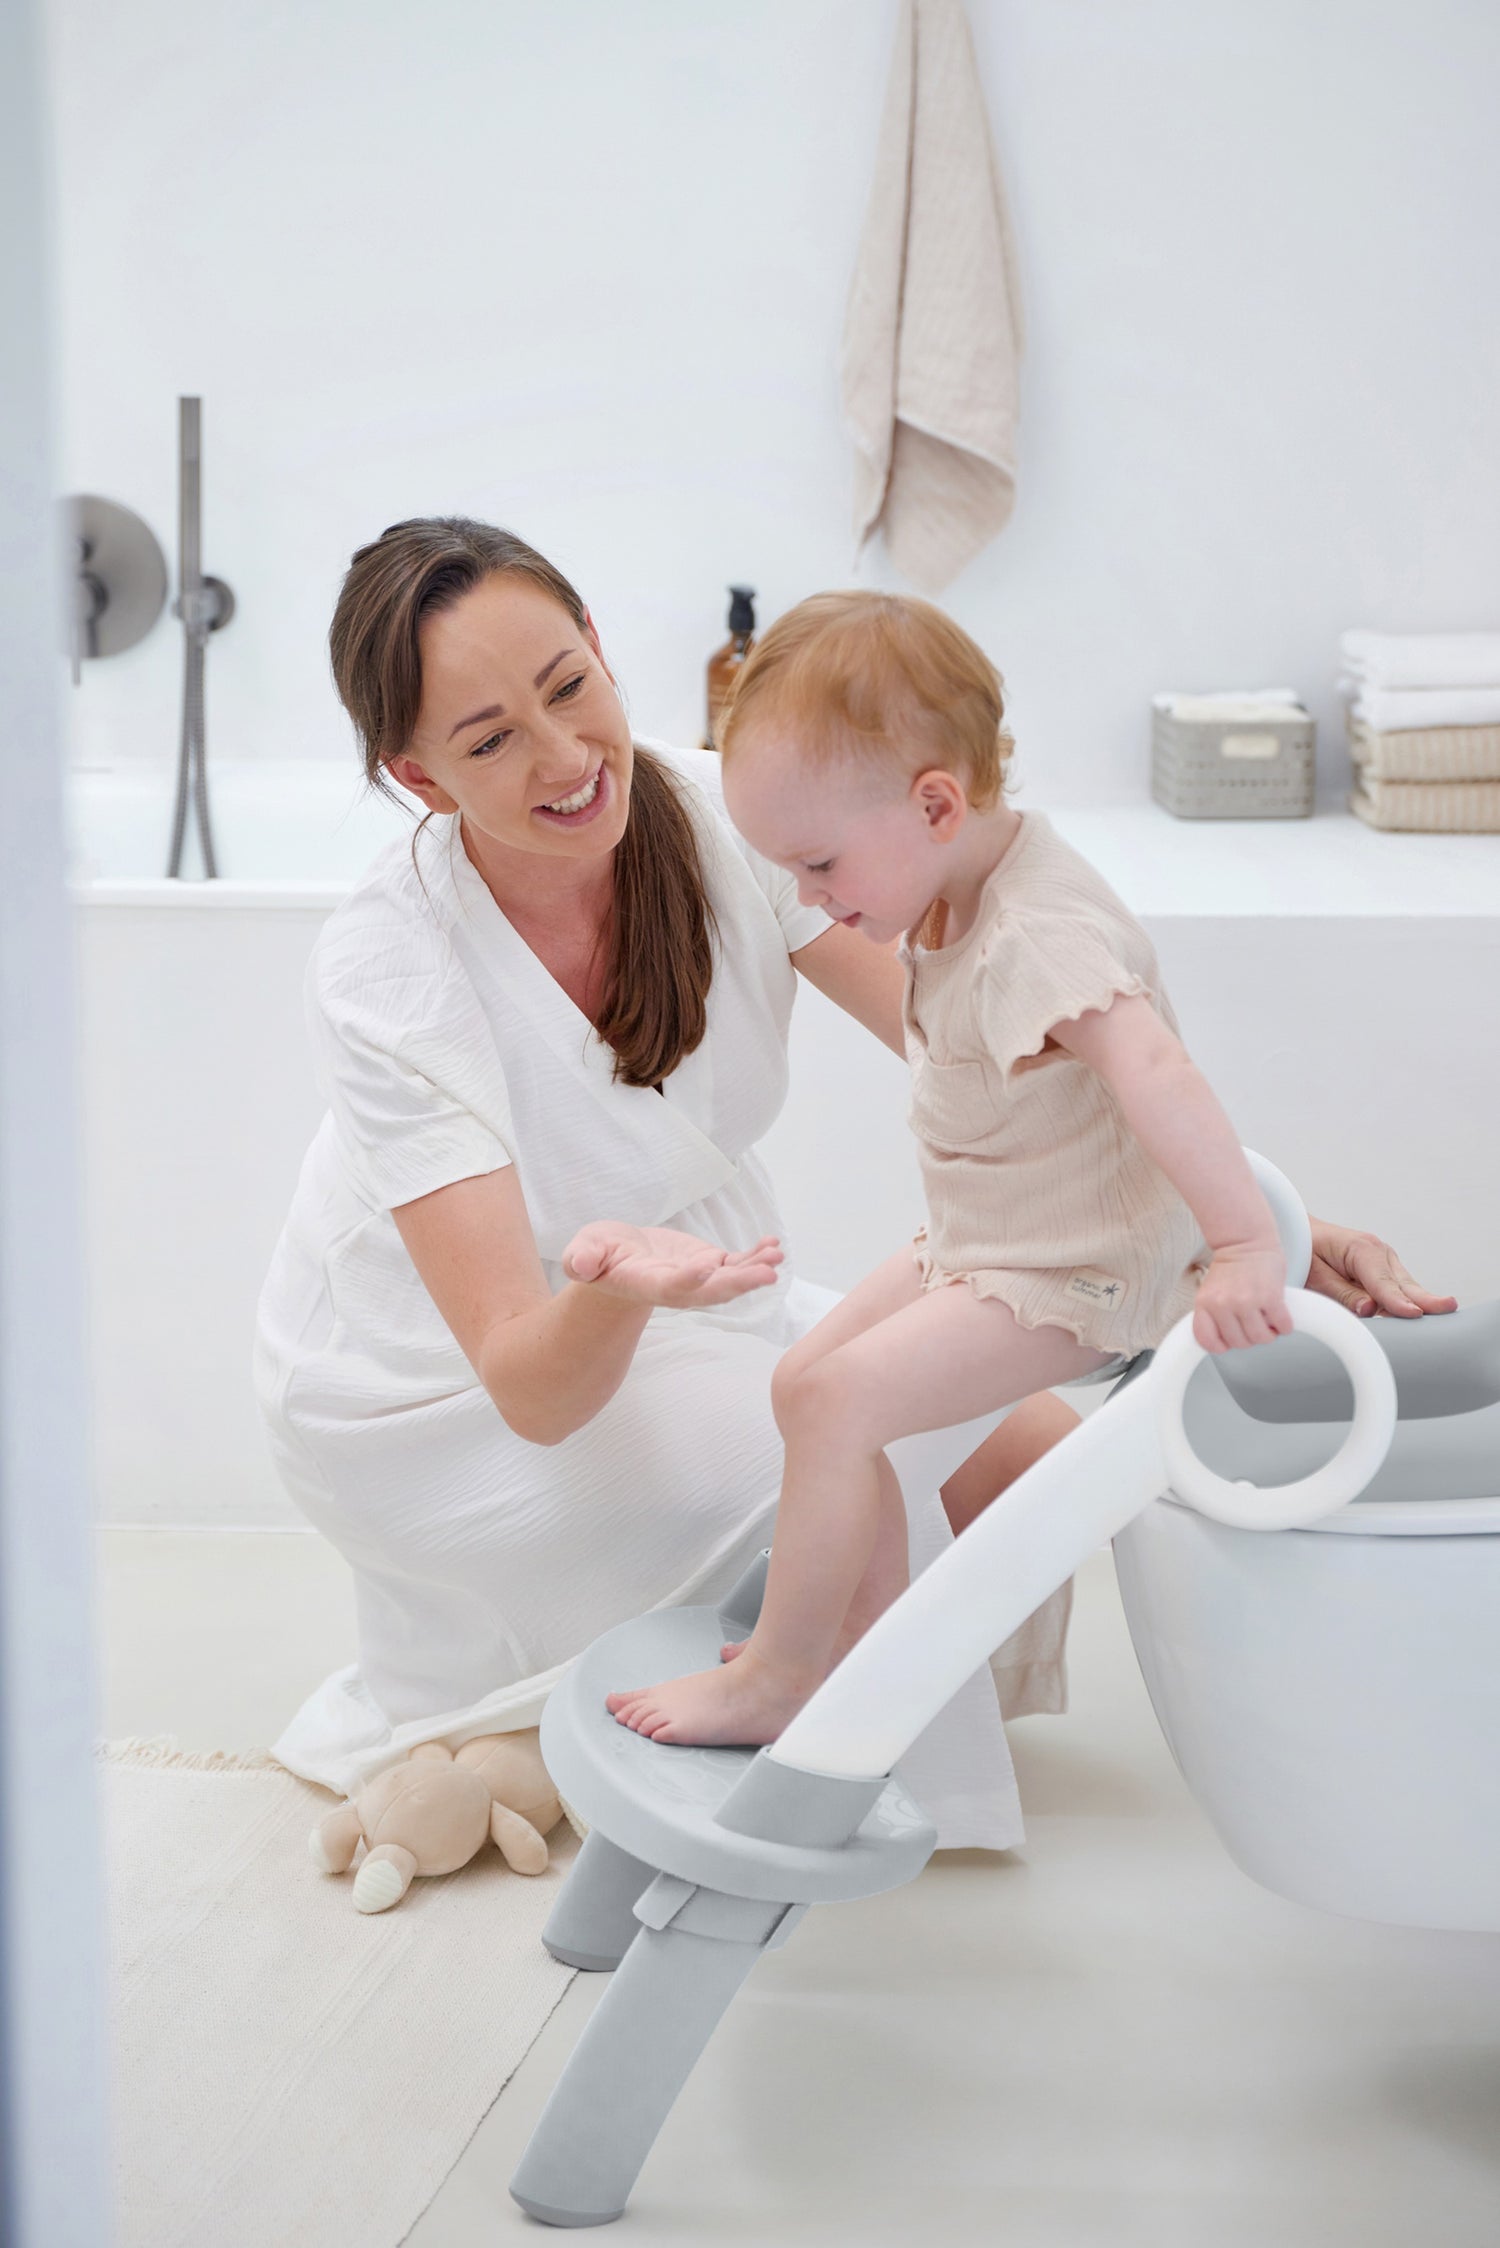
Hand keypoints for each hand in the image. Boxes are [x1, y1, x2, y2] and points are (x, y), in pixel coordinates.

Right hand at [562, 1222, 783, 1309]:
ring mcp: (697, 1278)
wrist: (618, 1260)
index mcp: (646, 1284)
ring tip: (776, 1255)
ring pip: (729, 1279)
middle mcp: (677, 1287)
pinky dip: (755, 1256)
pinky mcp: (710, 1266)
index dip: (690, 1278)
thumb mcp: (584, 1251)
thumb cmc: (599, 1254)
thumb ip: (582, 1259)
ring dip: (755, 1270)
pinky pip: (736, 1264)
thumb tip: (582, 1265)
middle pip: (710, 1290)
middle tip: (767, 1274)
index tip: (708, 1265)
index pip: (670, 1286)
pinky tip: (773, 1245)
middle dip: (739, 1283)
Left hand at [1193, 1243, 1291, 1354]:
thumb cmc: (1231, 1267)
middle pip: (1240, 1342)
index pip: (1207, 1340)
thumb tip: (1223, 1341)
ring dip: (1268, 1333)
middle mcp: (1224, 1304)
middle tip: (1254, 1325)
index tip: (1228, 1342)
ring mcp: (1247, 1301)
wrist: (1246, 1240)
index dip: (1221, 1345)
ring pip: (1261, 1338)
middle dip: (1250, 1338)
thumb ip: (1213, 1314)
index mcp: (1205, 1303)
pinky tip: (1280, 1317)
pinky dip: (1284, 1326)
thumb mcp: (1211, 1291)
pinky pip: (1282, 1325)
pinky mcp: (1271, 1297)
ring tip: (1268, 1321)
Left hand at [1305, 1219, 1457, 1319]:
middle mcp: (1379, 1252)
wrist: (1299, 1232)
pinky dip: (1407, 1301)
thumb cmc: (1303, 1251)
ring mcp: (1385, 1260)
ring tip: (1443, 1310)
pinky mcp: (1384, 1270)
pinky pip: (1398, 1289)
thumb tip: (1370, 1309)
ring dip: (1419, 1301)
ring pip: (1405, 1287)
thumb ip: (1341, 1293)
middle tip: (1448, 1307)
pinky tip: (1421, 1313)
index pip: (1382, 1282)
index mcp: (1361, 1248)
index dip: (1397, 1300)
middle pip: (1403, 1283)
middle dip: (1424, 1298)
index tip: (1414, 1313)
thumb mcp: (1314, 1274)